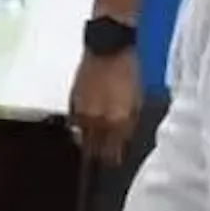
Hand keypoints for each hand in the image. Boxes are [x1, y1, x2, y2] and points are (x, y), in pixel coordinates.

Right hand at [69, 48, 140, 166]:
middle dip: (100, 156)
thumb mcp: (137, 99)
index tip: (114, 162)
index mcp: (118, 120)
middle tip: (102, 161)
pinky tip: (83, 130)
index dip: (114, 159)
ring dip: (88, 144)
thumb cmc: (129, 72)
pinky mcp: (72, 103)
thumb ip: (129, 122)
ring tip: (92, 149)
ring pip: (83, 138)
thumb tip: (123, 139)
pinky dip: (80, 129)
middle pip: (96, 148)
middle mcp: (99, 120)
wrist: (108, 48)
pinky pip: (75, 124)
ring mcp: (83, 113)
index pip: (114, 150)